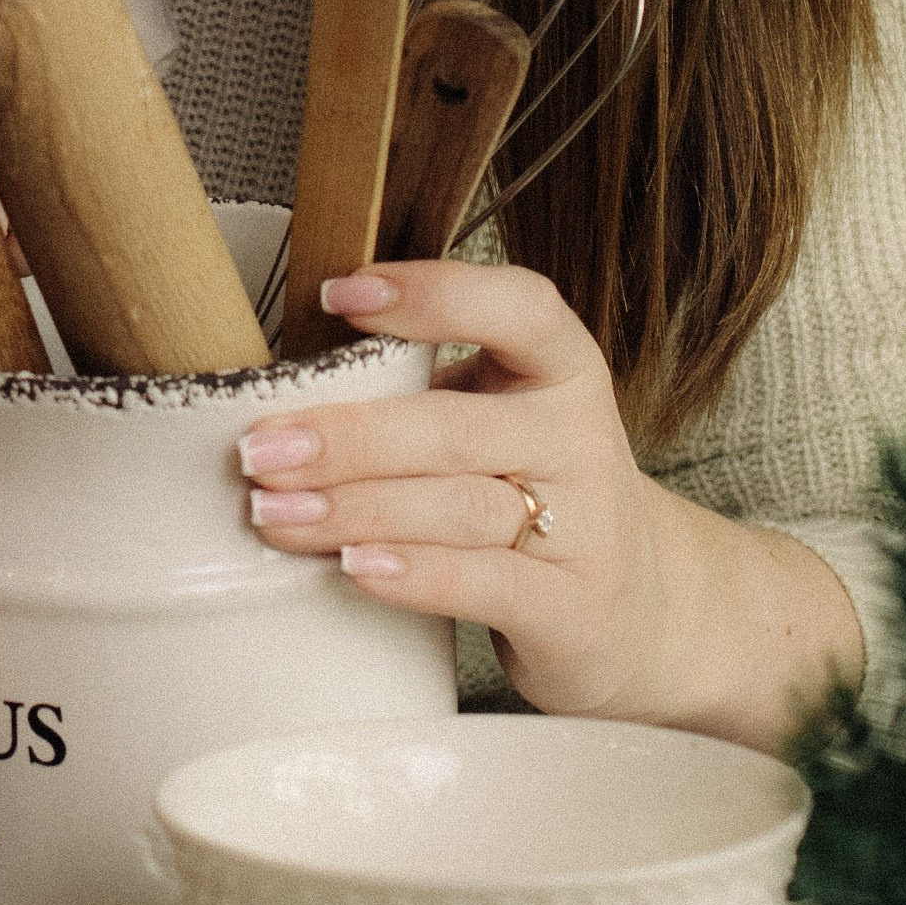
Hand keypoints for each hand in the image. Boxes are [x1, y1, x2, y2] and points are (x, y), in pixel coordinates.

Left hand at [235, 261, 862, 751]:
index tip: (337, 294)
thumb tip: (282, 384)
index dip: (434, 292)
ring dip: (354, 509)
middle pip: (455, 426)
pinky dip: (414, 574)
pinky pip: (486, 582)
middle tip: (258, 448)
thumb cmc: (536, 497)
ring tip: (272, 512)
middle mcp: (580, 437)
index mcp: (563, 370)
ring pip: (458, 506)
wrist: (647, 612)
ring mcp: (586, 526)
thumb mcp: (501, 423)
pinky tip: (353, 567)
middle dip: (346, 436)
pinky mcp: (574, 608)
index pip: (519, 308)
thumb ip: (424, 393)